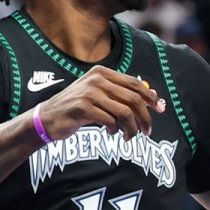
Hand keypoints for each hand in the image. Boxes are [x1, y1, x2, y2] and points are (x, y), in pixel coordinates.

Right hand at [37, 66, 164, 140]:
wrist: (48, 118)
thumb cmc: (78, 108)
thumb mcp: (99, 96)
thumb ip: (121, 94)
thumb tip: (153, 96)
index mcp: (102, 73)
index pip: (134, 83)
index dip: (150, 97)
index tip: (161, 109)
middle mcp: (96, 79)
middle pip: (133, 99)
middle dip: (145, 117)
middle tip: (148, 131)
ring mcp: (88, 93)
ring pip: (124, 112)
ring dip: (131, 128)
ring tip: (129, 136)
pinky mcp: (82, 108)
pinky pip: (110, 121)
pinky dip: (115, 129)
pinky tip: (112, 132)